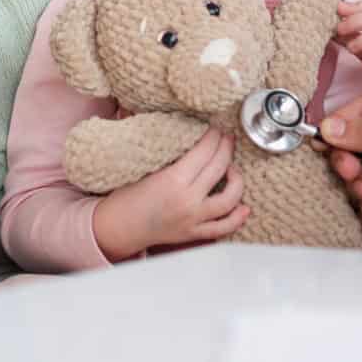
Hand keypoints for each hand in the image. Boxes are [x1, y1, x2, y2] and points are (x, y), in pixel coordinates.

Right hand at [92, 128, 248, 260]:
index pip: (204, 152)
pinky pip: (223, 228)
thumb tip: (186, 129)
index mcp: (173, 180)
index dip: (214, 136)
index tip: (216, 127)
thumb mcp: (145, 167)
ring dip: (237, 180)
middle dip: (226, 148)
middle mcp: (187, 201)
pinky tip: (244, 207)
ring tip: (232, 169)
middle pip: (219, 168)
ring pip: (229, 199)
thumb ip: (169, 151)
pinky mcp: (194, 234)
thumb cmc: (126, 195)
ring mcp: (193, 219)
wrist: (117, 227)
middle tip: (226, 138)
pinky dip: (237, 218)